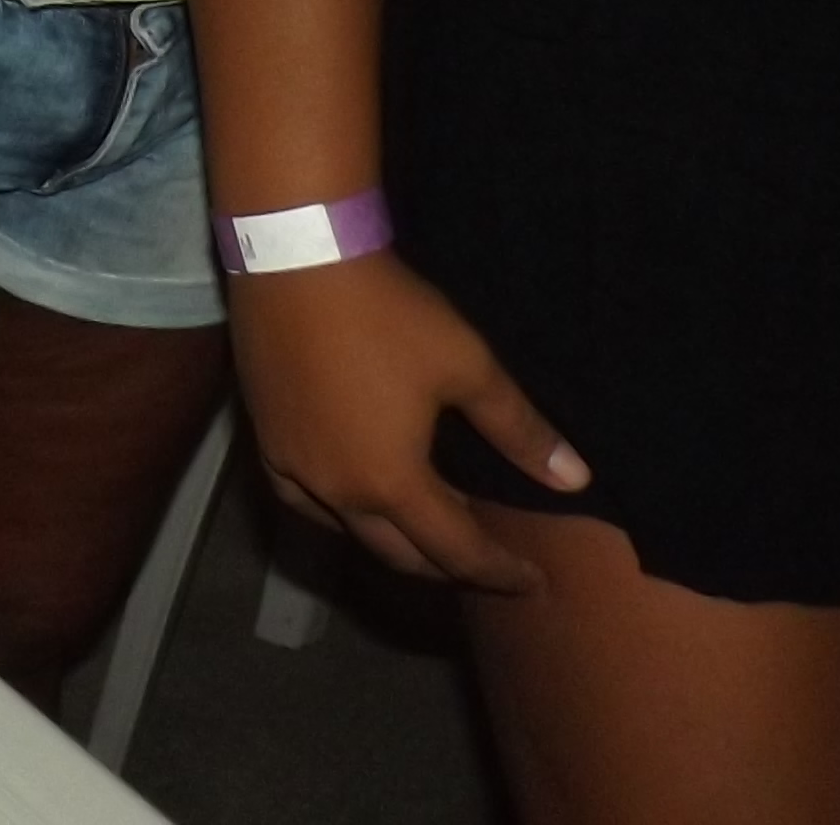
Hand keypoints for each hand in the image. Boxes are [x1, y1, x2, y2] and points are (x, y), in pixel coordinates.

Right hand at [224, 255, 586, 597]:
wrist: (297, 259)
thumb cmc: (389, 314)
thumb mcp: (467, 366)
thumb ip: (519, 430)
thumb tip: (575, 481)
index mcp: (393, 483)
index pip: (458, 551)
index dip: (500, 571)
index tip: (533, 581)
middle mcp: (339, 494)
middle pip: (401, 555)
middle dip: (448, 567)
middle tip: (485, 564)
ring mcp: (294, 469)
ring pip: (348, 533)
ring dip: (393, 543)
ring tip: (423, 531)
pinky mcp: (265, 441)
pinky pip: (300, 502)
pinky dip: (334, 515)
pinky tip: (346, 495)